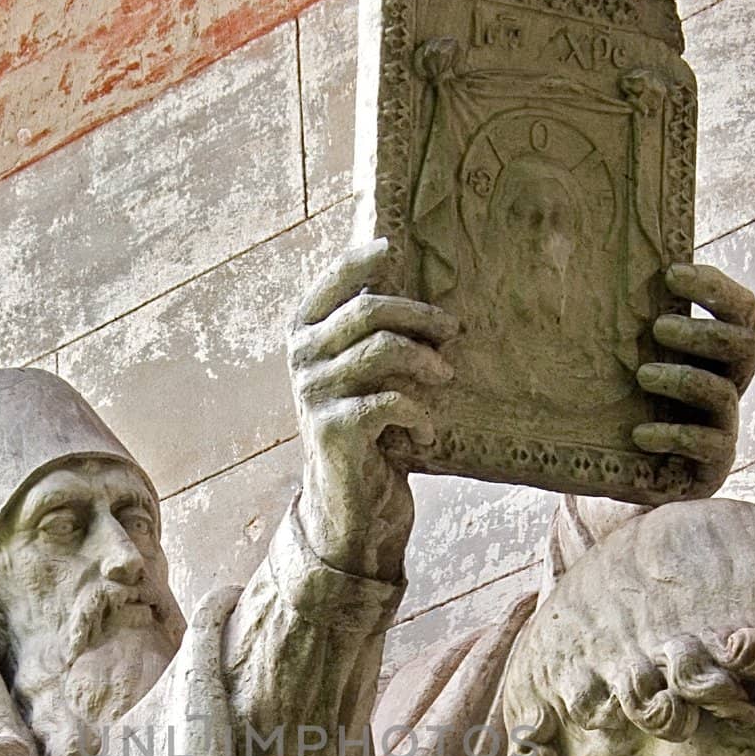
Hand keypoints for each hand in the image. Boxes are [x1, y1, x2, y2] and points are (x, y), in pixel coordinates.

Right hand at [289, 239, 456, 580]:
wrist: (351, 506)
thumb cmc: (368, 435)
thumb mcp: (365, 379)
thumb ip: (373, 337)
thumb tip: (426, 296)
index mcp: (304, 337)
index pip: (329, 283)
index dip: (359, 261)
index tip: (392, 250)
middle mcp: (301, 359)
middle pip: (367, 310)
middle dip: (418, 315)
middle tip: (453, 330)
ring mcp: (312, 393)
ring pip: (381, 349)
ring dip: (425, 361)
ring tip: (447, 377)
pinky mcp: (332, 428)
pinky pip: (389, 401)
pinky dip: (419, 413)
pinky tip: (428, 433)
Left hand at [633, 263, 754, 495]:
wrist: (618, 474)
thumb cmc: (620, 404)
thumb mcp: (623, 359)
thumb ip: (624, 320)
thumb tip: (577, 265)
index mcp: (718, 353)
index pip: (741, 310)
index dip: (716, 288)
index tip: (672, 273)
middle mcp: (730, 385)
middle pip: (746, 345)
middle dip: (702, 332)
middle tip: (658, 327)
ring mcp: (724, 426)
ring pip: (724, 393)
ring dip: (684, 378)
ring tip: (643, 375)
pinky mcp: (712, 466)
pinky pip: (708, 446)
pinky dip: (673, 435)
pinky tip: (640, 434)